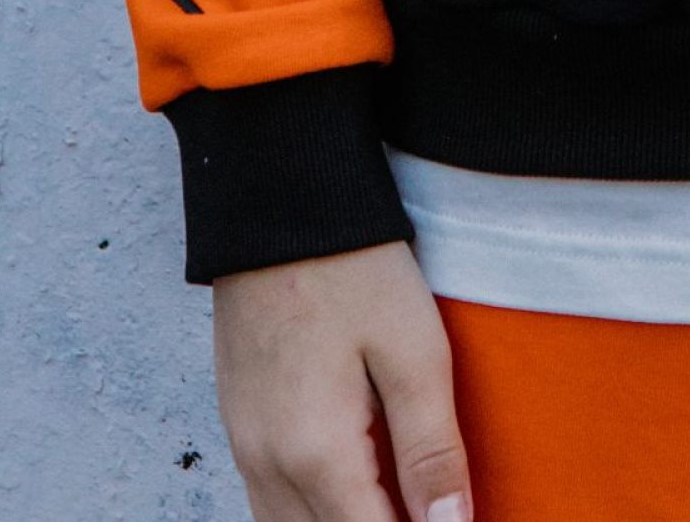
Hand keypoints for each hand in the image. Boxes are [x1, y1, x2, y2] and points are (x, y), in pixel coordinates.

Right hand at [213, 240, 472, 521]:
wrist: (278, 199)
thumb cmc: (354, 266)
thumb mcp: (414, 349)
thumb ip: (432, 450)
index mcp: (317, 455)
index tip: (451, 517)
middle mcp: (269, 467)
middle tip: (428, 504)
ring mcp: (245, 448)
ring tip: (395, 497)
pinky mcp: (238, 425)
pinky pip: (270, 505)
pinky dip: (310, 514)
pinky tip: (350, 490)